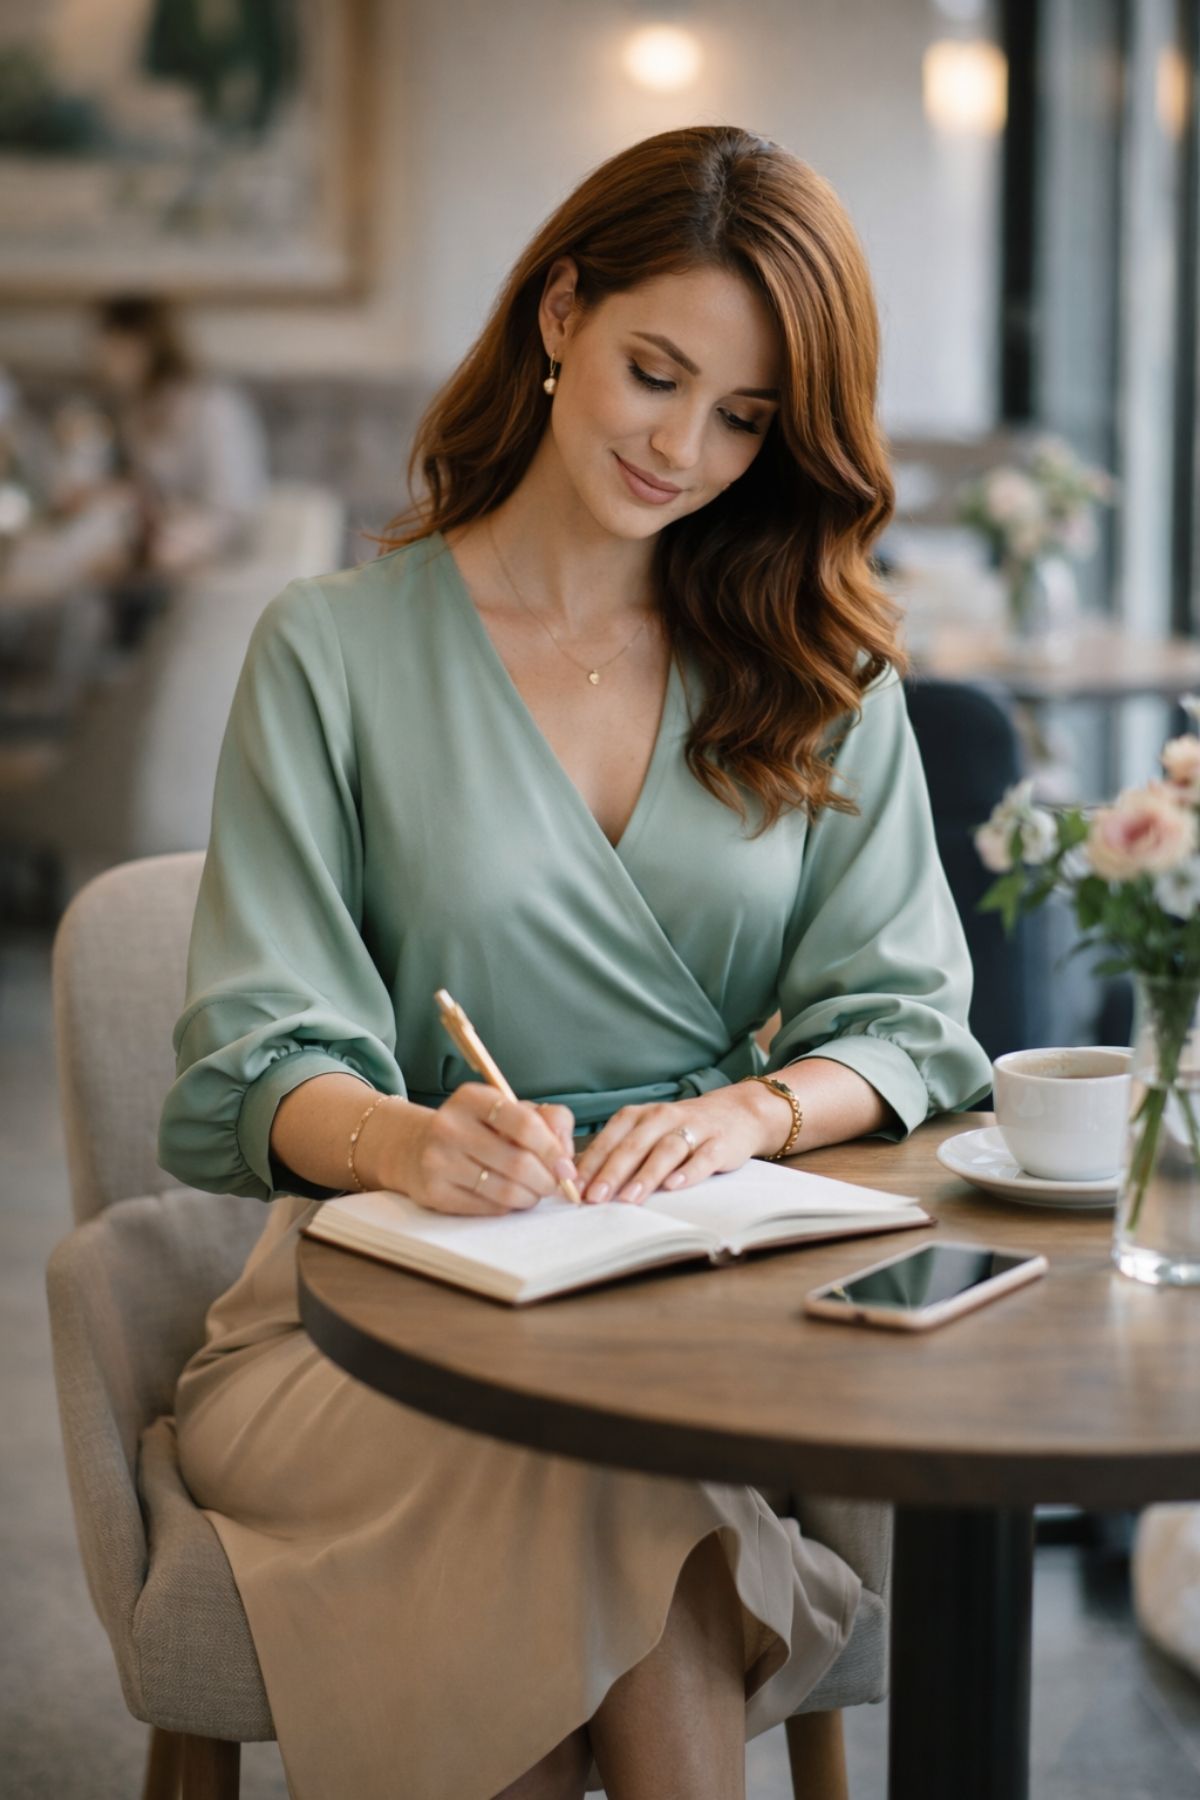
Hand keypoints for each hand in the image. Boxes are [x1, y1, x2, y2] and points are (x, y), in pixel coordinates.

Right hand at [388, 1084, 578, 1215]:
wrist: (417, 1147)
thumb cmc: (478, 1128)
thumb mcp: (510, 1111)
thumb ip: (549, 1120)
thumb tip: (566, 1155)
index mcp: (472, 1098)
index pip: (525, 1124)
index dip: (553, 1150)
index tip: (566, 1167)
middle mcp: (449, 1125)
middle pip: (518, 1162)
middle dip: (546, 1180)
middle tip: (554, 1185)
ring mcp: (438, 1160)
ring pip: (504, 1190)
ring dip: (530, 1197)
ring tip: (534, 1193)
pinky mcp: (434, 1191)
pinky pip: (487, 1208)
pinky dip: (508, 1207)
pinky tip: (509, 1198)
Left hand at [574, 1082, 793, 1204]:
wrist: (735, 1113)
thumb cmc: (679, 1130)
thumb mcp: (646, 1134)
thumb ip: (617, 1153)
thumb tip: (579, 1180)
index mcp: (638, 1116)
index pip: (610, 1140)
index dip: (591, 1164)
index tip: (574, 1189)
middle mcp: (662, 1117)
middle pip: (634, 1145)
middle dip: (612, 1173)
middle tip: (595, 1198)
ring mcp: (692, 1128)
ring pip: (666, 1150)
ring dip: (646, 1175)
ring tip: (629, 1198)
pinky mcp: (719, 1142)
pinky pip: (702, 1157)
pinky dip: (688, 1172)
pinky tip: (674, 1186)